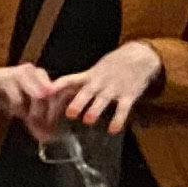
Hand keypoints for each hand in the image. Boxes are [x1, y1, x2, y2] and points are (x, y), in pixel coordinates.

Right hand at [0, 59, 60, 133]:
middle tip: (40, 133)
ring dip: (34, 114)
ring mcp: (22, 73)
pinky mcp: (8, 78)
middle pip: (51, 97)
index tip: (49, 131)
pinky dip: (17, 110)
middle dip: (46, 117)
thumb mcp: (19, 107)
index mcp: (41, 76)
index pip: (57, 96)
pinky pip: (19, 98)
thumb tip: (45, 136)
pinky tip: (12, 114)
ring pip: (39, 96)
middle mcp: (35, 71)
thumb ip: (32, 117)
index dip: (55, 114)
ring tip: (28, 124)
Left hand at [49, 41, 163, 131]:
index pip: (70, 80)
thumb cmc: (112, 66)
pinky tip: (113, 130)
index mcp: (89, 76)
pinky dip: (118, 119)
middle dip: (78, 102)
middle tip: (69, 114)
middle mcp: (99, 82)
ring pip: (103, 100)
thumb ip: (79, 83)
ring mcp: (114, 89)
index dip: (58, 86)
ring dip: (95, 110)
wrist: (139, 56)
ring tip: (88, 120)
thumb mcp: (94, 70)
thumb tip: (56, 94)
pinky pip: (123, 108)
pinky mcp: (129, 95)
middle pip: (86, 92)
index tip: (47, 93)